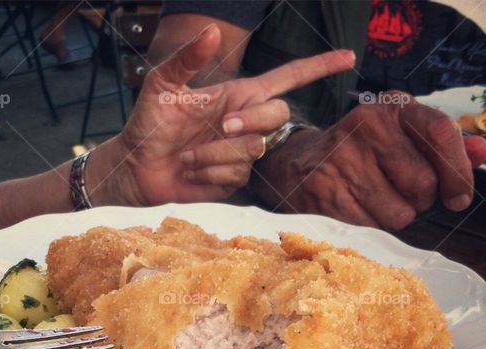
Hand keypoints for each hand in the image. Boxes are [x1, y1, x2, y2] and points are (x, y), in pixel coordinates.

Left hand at [90, 24, 355, 205]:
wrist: (136, 167)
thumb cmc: (149, 124)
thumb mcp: (162, 85)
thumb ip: (187, 60)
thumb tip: (212, 32)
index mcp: (237, 94)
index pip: (287, 78)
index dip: (318, 66)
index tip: (349, 57)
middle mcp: (245, 122)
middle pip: (280, 115)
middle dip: (253, 120)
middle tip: (222, 126)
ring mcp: (242, 152)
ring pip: (254, 149)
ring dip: (216, 153)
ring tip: (188, 155)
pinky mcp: (234, 180)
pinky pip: (237, 175)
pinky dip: (210, 172)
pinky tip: (192, 171)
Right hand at [250, 93, 485, 229]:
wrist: (297, 165)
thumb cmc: (363, 153)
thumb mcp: (402, 138)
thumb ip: (446, 146)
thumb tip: (482, 151)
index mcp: (392, 108)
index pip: (441, 132)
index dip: (459, 171)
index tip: (460, 197)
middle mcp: (367, 126)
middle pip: (424, 183)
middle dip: (422, 200)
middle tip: (405, 195)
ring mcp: (343, 159)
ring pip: (400, 213)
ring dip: (397, 216)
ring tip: (377, 200)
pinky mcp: (326, 192)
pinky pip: (373, 227)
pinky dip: (372, 226)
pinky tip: (357, 209)